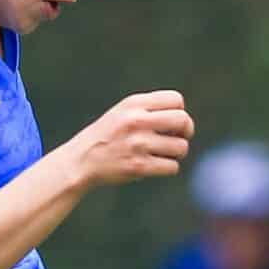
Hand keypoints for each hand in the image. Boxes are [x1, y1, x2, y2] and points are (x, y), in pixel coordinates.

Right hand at [68, 91, 192, 188]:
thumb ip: (150, 109)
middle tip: (179, 138)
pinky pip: (172, 167)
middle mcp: (136, 121)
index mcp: (134, 104)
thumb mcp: (123, 112)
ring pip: (181, 147)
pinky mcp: (139, 166)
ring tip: (164, 153)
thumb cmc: (108, 135)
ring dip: (177, 153)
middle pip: (183, 120)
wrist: (82, 160)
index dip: (180, 111)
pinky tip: (155, 165)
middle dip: (187, 131)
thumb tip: (185, 120)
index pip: (176, 100)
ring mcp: (138, 144)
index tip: (172, 122)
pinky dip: (168, 167)